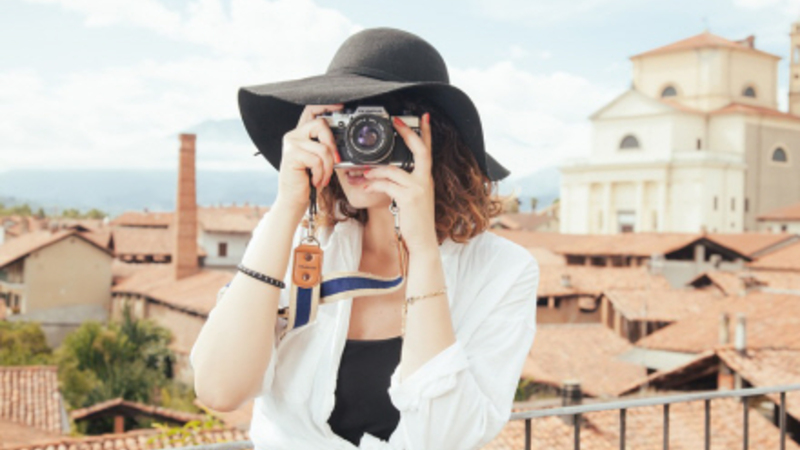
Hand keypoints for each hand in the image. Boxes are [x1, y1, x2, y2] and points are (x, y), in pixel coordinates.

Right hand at [274, 104, 343, 215]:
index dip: (326, 106)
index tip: (340, 106)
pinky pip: (317, 160)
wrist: (294, 199)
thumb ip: (326, 147)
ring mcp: (291, 144)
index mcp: (301, 134)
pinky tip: (315, 180)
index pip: (311, 111)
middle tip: (335, 161)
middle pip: (320, 124)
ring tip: (323, 178)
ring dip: (328, 167)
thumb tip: (342, 141)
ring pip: (322, 148)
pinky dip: (321, 173)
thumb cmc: (307, 180)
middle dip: (332, 144)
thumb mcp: (319, 161)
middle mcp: (294, 135)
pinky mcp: (291, 155)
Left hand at [362, 112, 437, 253]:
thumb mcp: (412, 199)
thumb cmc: (415, 222)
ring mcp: (418, 188)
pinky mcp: (408, 198)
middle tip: (397, 121)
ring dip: (375, 170)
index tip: (423, 118)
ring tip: (363, 173)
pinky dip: (373, 184)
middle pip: (420, 150)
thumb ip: (403, 184)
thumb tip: (384, 174)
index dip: (426, 133)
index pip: (428, 151)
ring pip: (393, 170)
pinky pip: (387, 185)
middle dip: (408, 133)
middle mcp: (425, 181)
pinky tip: (365, 186)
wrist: (422, 242)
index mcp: (426, 179)